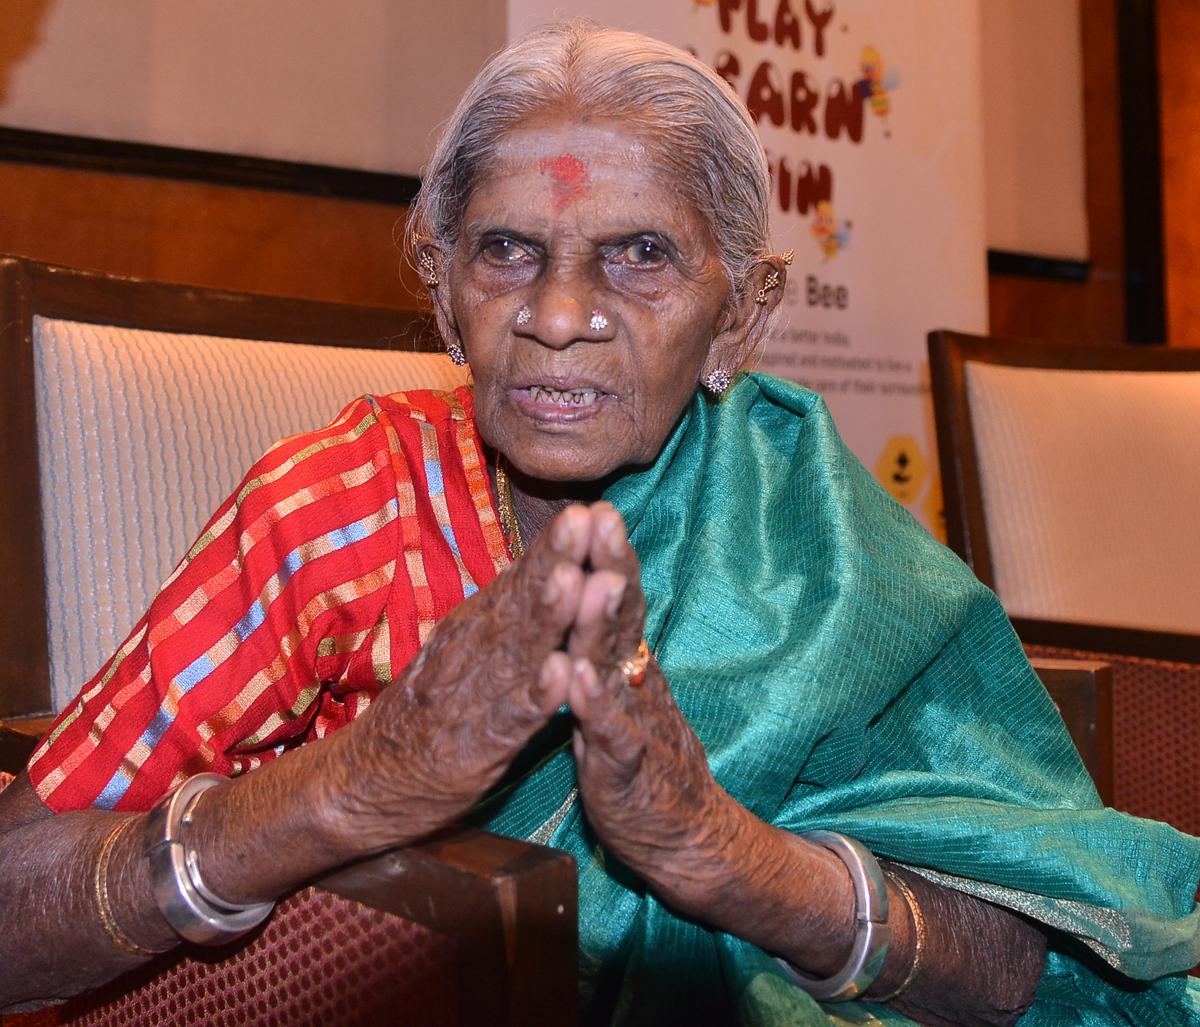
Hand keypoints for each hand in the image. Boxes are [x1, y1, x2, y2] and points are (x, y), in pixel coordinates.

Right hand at [326, 504, 592, 853]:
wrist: (371, 778)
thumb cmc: (438, 707)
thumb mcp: (471, 646)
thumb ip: (510, 610)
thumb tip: (552, 563)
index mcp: (480, 625)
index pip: (523, 577)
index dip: (556, 544)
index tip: (591, 507)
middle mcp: (476, 649)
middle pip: (522, 600)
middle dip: (556, 559)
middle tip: (584, 520)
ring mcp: (474, 694)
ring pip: (519, 649)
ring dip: (550, 615)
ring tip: (576, 579)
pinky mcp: (475, 744)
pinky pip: (511, 716)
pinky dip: (537, 695)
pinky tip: (562, 675)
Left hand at [565, 504, 743, 912]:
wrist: (684, 837)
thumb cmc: (641, 758)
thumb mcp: (621, 692)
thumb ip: (607, 646)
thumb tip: (595, 592)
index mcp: (626, 664)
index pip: (617, 598)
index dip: (605, 553)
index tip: (591, 504)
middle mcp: (633, 682)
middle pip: (622, 615)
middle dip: (610, 563)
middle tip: (601, 514)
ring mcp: (634, 721)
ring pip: (617, 665)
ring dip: (605, 622)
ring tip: (597, 579)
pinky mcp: (625, 768)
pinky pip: (610, 733)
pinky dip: (595, 706)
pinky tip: (580, 680)